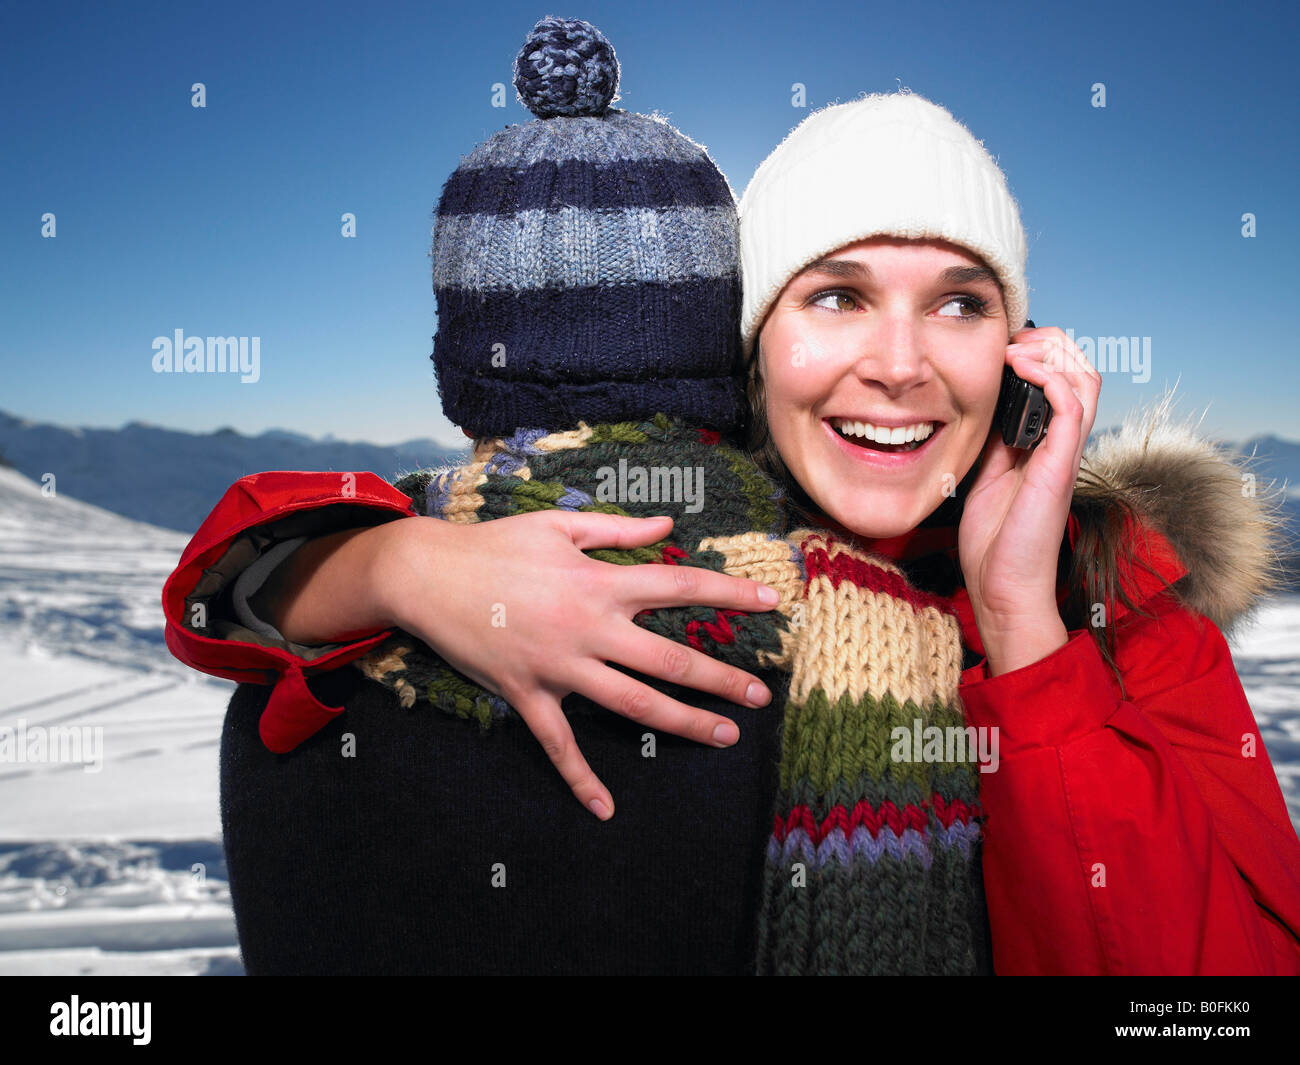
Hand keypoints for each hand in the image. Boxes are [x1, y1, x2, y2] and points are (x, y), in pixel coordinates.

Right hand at [371, 511, 780, 820]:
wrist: (426, 575)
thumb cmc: (494, 545)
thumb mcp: (559, 526)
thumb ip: (619, 530)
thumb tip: (670, 527)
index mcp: (600, 582)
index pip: (681, 586)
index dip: (731, 592)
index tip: (774, 602)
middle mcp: (589, 628)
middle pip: (669, 658)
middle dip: (720, 678)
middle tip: (759, 696)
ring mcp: (559, 666)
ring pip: (633, 703)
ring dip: (682, 723)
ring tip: (724, 736)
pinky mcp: (528, 695)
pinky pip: (559, 745)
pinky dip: (581, 779)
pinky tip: (605, 809)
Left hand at [958, 325, 1100, 659]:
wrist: (1002, 585)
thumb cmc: (994, 540)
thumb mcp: (984, 474)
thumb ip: (990, 440)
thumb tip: (978, 405)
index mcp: (1046, 443)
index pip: (1061, 379)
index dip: (1039, 352)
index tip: (1001, 347)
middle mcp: (1062, 443)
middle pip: (1081, 369)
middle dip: (1049, 342)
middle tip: (1010, 341)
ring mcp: (1065, 452)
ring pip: (1086, 379)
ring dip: (1052, 353)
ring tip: (1015, 350)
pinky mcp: (1061, 464)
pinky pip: (1072, 406)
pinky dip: (1050, 377)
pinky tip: (1020, 370)